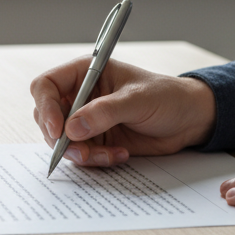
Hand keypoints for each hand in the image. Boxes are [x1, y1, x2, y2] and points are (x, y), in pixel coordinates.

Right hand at [30, 56, 216, 165]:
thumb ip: (104, 112)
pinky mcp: (95, 140)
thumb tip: (72, 129)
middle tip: (82, 151)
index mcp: (85, 73)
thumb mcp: (137, 100)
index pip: (46, 86)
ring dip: (81, 154)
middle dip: (62, 139)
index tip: (58, 130)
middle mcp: (80, 96)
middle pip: (47, 118)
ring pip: (62, 142)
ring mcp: (85, 120)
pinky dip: (96, 160)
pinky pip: (81, 155)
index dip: (46, 108)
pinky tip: (119, 154)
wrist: (188, 120)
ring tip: (108, 155)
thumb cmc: (167, 97)